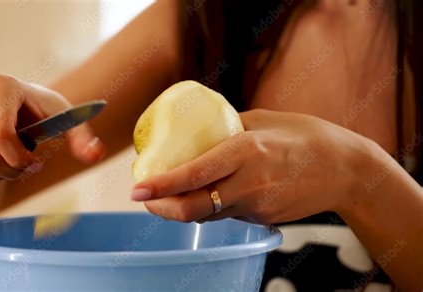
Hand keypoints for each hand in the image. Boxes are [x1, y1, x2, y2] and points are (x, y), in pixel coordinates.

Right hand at [0, 74, 104, 184]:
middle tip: (28, 166)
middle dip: (12, 170)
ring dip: (0, 175)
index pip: (0, 135)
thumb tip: (96, 154)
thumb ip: (83, 138)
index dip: (19, 158)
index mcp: (1, 86)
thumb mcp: (67, 121)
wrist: (18, 106)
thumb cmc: (44, 113)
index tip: (37, 161)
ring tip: (14, 161)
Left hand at [131, 109, 370, 223]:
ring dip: (181, 208)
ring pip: (206, 215)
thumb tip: (197, 128)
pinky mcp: (263, 218)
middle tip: (145, 200)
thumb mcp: (263, 120)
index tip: (136, 190)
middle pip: (192, 209)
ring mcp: (257, 206)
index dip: (160, 186)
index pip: (192, 175)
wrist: (345, 170)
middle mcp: (249, 183)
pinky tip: (206, 194)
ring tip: (166, 196)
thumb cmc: (305, 136)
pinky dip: (209, 207)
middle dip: (161, 209)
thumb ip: (227, 127)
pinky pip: (226, 215)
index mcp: (246, 151)